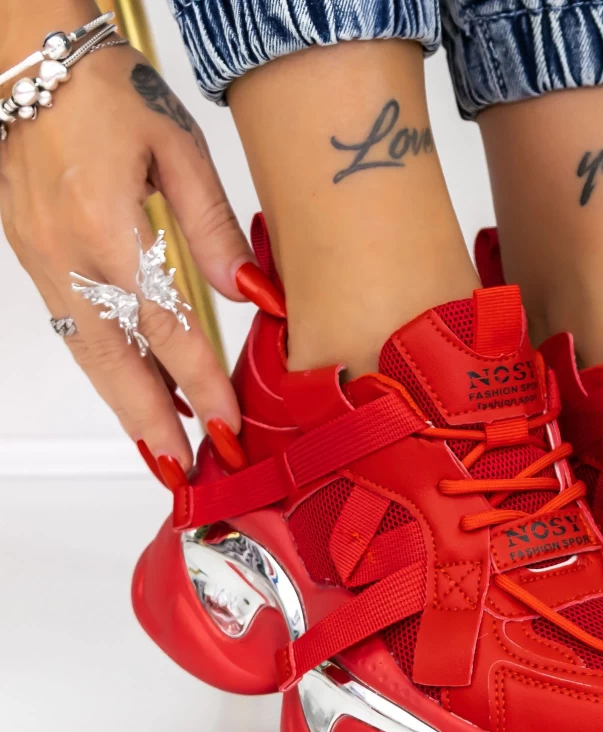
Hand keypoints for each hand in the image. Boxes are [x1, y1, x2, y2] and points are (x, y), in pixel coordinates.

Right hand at [0, 18, 251, 479]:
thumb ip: (211, 229)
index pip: (168, 330)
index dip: (200, 387)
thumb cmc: (102, 90)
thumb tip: (248, 293)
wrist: (26, 56)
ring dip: (127, 410)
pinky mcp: (35, 259)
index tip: (226, 429)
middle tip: (184, 475)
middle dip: (152, 427)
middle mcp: (69, 257)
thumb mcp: (176, 149)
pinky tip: (134, 394)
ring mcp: (44, 262)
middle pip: (115, 364)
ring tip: (162, 452)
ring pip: (89, 357)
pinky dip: (107, 374)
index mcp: (110, 230)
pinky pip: (75, 333)